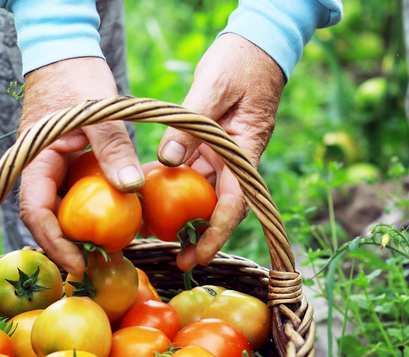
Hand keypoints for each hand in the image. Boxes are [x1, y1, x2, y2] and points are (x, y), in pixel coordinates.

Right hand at [18, 57, 143, 275]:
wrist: (66, 54)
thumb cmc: (77, 78)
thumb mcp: (100, 113)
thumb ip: (113, 149)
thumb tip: (131, 189)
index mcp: (34, 160)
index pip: (35, 211)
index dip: (54, 242)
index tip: (77, 262)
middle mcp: (39, 170)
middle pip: (48, 218)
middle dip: (69, 245)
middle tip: (98, 266)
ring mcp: (53, 169)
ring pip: (63, 209)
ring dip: (82, 232)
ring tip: (111, 251)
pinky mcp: (69, 166)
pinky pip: (78, 195)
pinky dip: (94, 210)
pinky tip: (118, 222)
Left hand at [157, 33, 285, 270]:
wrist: (256, 46)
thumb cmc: (240, 62)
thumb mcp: (213, 87)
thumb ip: (190, 125)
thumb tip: (166, 159)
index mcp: (244, 150)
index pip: (235, 202)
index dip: (217, 233)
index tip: (200, 255)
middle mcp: (236, 157)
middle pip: (220, 205)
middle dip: (200, 235)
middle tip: (177, 259)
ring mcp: (224, 152)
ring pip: (204, 190)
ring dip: (184, 212)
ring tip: (157, 231)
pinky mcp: (211, 144)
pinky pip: (193, 168)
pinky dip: (174, 181)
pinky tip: (151, 189)